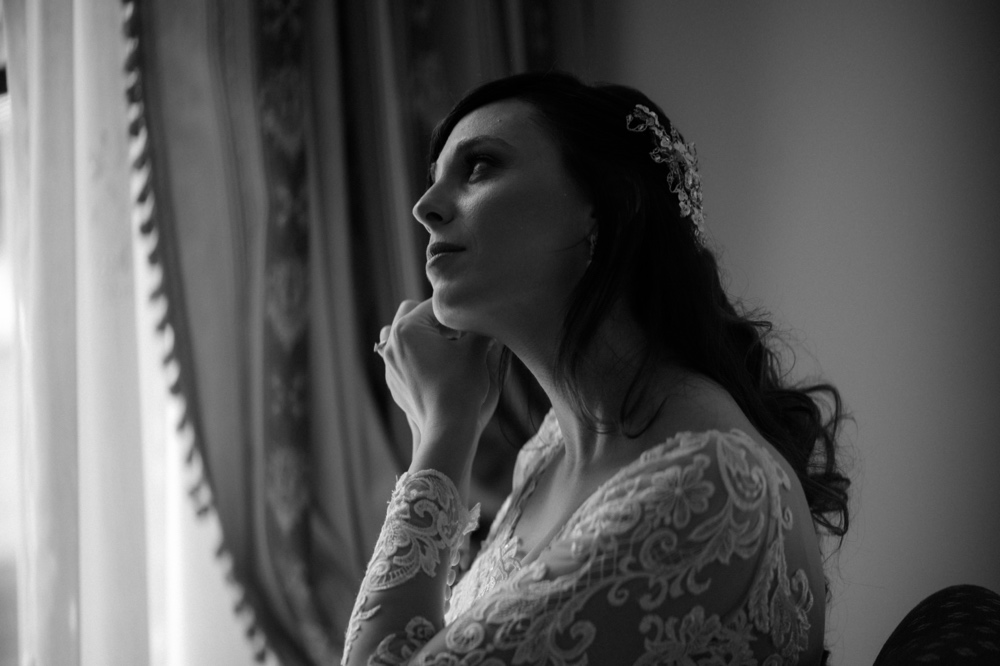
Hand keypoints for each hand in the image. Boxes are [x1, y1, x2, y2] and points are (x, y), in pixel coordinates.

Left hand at [376, 299, 501, 463]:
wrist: (447, 427)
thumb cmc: (462, 385)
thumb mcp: (476, 350)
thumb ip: (481, 327)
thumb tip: (490, 315)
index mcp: (407, 328)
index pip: (434, 305)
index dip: (457, 310)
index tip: (472, 317)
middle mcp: (391, 343)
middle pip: (411, 313)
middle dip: (435, 318)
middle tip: (458, 331)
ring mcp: (389, 365)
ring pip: (401, 335)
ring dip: (421, 334)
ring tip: (445, 346)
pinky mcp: (393, 382)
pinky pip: (401, 358)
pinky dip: (417, 355)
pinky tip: (438, 366)